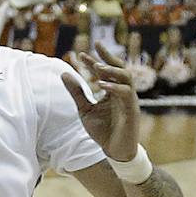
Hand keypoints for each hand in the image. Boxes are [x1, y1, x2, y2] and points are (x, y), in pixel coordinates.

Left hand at [63, 44, 140, 161]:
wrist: (114, 151)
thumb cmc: (102, 130)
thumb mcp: (84, 109)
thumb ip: (76, 92)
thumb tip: (63, 73)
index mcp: (112, 91)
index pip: (105, 70)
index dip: (93, 61)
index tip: (79, 54)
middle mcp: (123, 92)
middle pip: (120, 68)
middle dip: (108, 56)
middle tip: (96, 45)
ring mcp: (129, 100)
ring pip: (126, 78)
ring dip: (112, 70)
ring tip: (97, 66)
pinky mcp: (132, 111)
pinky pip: (127, 95)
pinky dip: (115, 88)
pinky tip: (102, 85)